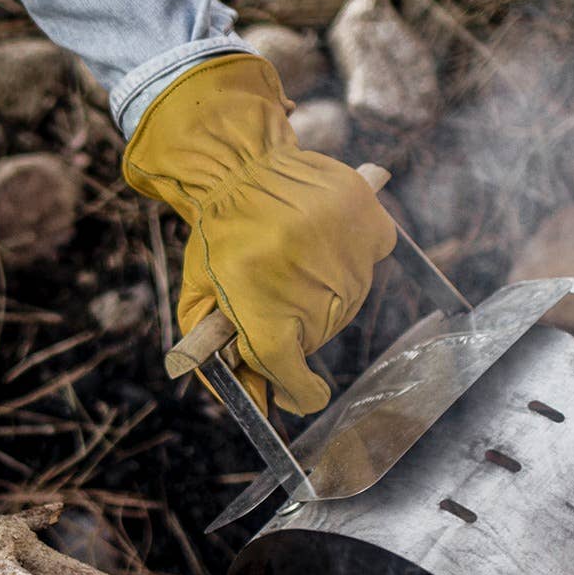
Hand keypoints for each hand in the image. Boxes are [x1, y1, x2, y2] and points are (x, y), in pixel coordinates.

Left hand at [122, 54, 395, 413]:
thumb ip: (224, 362)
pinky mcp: (372, 226)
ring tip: (290, 257)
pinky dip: (349, 256)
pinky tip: (319, 238)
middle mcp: (313, 293)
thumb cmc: (216, 239)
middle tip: (268, 286)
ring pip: (346, 304)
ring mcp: (348, 259)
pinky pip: (371, 261)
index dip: (297, 389)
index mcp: (265, 316)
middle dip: (292, 323)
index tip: (298, 391)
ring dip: (320, 290)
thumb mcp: (201, 304)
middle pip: (316, 339)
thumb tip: (261, 408)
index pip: (295, 377)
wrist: (238, 166)